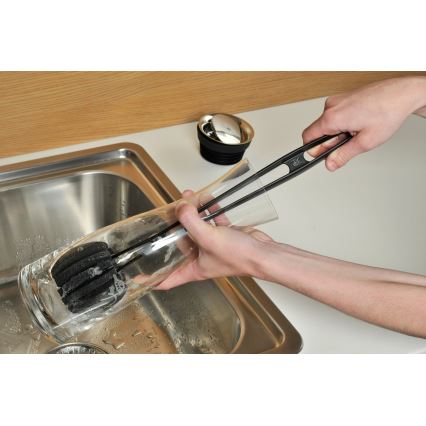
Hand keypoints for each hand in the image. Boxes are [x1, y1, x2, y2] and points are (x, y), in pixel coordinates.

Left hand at [156, 190, 272, 289]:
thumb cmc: (241, 258)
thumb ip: (191, 222)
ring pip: (196, 227)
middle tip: (171, 210)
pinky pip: (211, 221)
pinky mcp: (223, 235)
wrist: (263, 253)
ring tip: (190, 198)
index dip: (150, 279)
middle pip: (180, 242)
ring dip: (193, 212)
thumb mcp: (209, 239)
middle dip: (175, 225)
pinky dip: (210, 211)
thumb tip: (181, 208)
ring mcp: (212, 246)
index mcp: (193, 268)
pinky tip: (209, 201)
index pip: (166, 279)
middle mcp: (200, 258)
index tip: (137, 276)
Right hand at [302, 76, 425, 170]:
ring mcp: (337, 100)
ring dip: (339, 132)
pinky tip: (359, 123)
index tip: (321, 157)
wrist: (402, 93)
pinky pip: (336, 115)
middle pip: (318, 132)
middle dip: (331, 142)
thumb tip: (330, 164)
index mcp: (332, 117)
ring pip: (328, 124)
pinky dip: (344, 123)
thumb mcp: (365, 142)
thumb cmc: (388, 112)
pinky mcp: (344, 97)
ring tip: (359, 131)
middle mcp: (331, 106)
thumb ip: (343, 155)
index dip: (314, 151)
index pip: (308, 138)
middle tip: (349, 144)